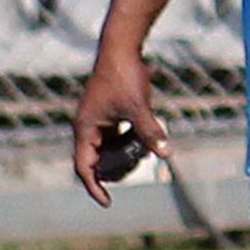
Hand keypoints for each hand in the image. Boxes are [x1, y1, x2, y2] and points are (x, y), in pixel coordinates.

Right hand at [72, 44, 170, 206]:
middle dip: (113, 171)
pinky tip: (142, 140)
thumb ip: (150, 131)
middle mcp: (87, 125)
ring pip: (106, 148)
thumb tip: (165, 153)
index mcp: (85, 127)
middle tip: (133, 171)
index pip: (84, 167)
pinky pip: (113, 136)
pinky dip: (126, 141)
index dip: (94, 188)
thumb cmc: (124, 75)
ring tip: (141, 155)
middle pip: (94, 161)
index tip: (107, 203)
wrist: (121, 46)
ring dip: (121, 156)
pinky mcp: (106, 111)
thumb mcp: (138, 106)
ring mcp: (96, 118)